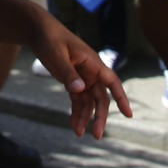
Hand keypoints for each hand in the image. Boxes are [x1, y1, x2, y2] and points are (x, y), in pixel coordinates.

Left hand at [29, 20, 132, 137]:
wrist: (39, 32)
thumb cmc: (50, 39)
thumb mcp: (57, 55)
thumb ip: (68, 73)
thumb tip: (80, 90)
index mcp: (92, 62)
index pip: (112, 81)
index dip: (121, 97)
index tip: (128, 114)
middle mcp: (90, 72)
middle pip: (101, 98)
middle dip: (100, 116)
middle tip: (97, 135)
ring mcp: (82, 77)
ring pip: (89, 102)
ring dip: (85, 117)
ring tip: (78, 133)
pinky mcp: (72, 81)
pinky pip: (78, 100)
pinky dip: (76, 112)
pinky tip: (73, 124)